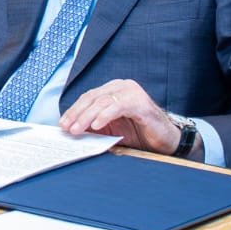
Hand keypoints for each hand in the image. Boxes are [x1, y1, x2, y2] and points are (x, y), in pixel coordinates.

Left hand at [60, 79, 182, 154]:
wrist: (168, 142)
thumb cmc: (140, 135)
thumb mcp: (111, 130)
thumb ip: (94, 126)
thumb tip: (71, 129)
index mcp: (113, 90)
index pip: (88, 98)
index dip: (73, 110)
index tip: (62, 124)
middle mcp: (121, 87)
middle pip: (92, 98)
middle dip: (77, 114)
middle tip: (67, 128)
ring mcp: (132, 92)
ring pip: (102, 102)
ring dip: (87, 117)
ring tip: (77, 130)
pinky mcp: (141, 103)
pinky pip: (118, 107)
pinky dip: (105, 116)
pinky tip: (96, 126)